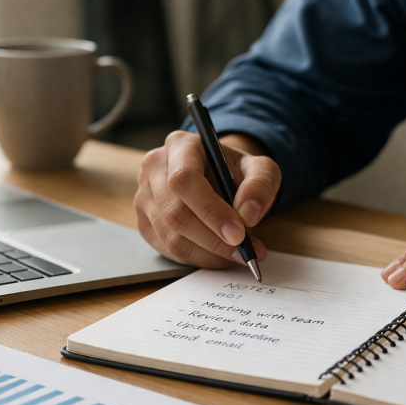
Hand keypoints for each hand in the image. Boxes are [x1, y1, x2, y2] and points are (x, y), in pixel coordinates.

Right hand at [134, 131, 280, 266]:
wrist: (219, 176)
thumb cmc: (236, 171)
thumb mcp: (261, 169)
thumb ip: (261, 185)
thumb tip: (248, 213)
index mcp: (180, 145)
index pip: (184, 180)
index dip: (211, 211)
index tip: (238, 233)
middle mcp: (154, 168)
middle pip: (175, 213)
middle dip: (213, 240)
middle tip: (245, 252)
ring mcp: (144, 196)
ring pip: (171, 237)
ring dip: (209, 254)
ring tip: (239, 254)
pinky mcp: (144, 222)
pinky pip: (168, 250)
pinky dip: (198, 258)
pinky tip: (219, 254)